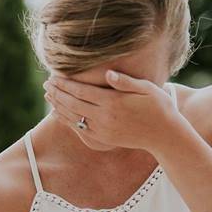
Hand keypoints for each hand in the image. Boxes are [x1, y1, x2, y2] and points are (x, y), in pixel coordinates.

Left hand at [43, 71, 183, 153]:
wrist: (164, 135)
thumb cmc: (159, 107)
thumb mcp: (147, 89)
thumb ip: (126, 81)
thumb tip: (108, 73)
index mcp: (113, 102)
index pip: (82, 91)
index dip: (65, 84)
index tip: (54, 76)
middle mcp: (105, 117)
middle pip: (73, 103)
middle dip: (58, 92)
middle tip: (46, 83)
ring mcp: (102, 129)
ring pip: (73, 116)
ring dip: (58, 105)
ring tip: (48, 95)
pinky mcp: (103, 138)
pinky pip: (79, 128)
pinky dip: (66, 120)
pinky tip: (58, 112)